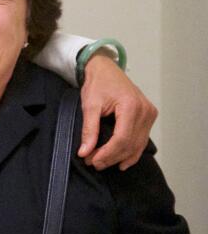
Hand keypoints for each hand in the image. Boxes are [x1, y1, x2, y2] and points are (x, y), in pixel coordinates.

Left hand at [77, 53, 156, 169]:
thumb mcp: (90, 105)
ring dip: (120, 157)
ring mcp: (149, 114)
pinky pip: (142, 139)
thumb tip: (85, 152)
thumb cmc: (98, 83)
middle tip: (94, 163)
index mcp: (131, 106)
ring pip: (137, 145)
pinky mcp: (149, 117)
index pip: (121, 139)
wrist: (106, 70)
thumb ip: (88, 130)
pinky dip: (132, 152)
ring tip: (103, 163)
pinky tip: (121, 162)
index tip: (92, 161)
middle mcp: (145, 111)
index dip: (107, 154)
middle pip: (130, 144)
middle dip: (111, 157)